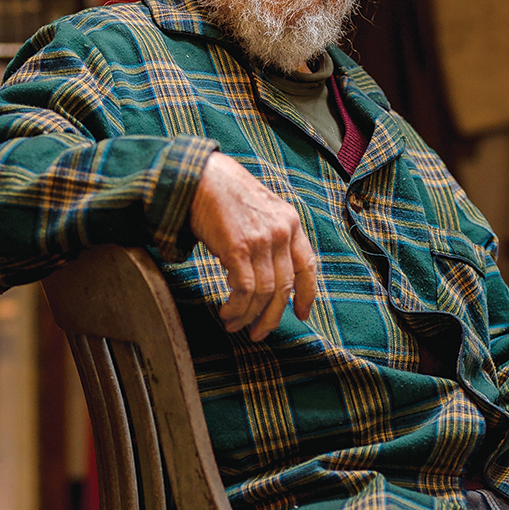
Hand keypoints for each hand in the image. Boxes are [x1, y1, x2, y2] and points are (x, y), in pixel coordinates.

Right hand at [190, 152, 317, 340]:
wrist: (200, 176)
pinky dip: (237, 307)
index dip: (307, 295)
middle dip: (272, 317)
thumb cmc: (225, 195)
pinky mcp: (238, 248)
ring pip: (263, 293)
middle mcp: (281, 232)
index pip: (308, 266)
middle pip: (284, 287)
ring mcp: (261, 240)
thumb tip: (268, 275)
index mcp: (291, 222)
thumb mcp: (261, 211)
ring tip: (234, 325)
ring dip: (248, 316)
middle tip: (259, 334)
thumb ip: (271, 237)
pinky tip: (227, 313)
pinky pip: (245, 290)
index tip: (302, 315)